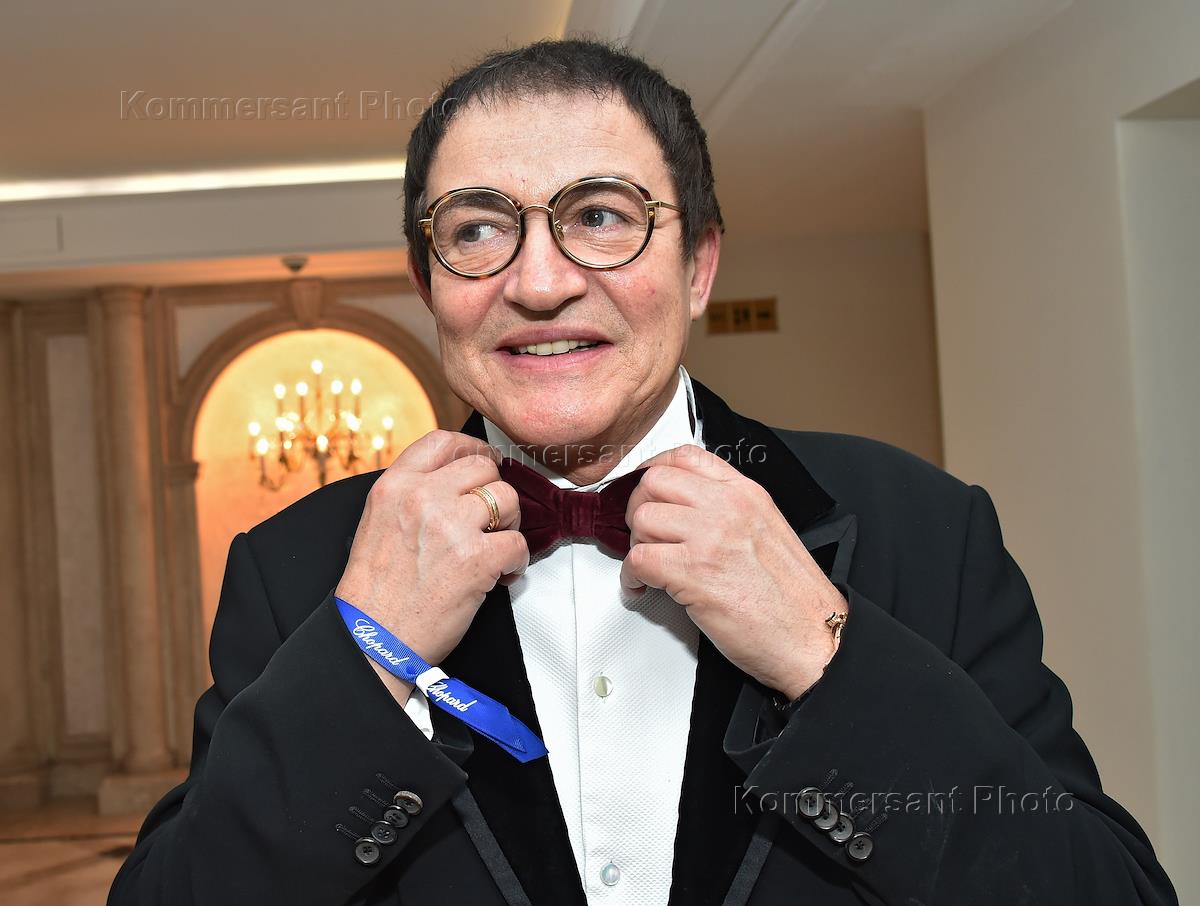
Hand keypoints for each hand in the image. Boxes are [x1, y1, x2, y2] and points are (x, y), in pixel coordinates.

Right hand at [335, 431, 527, 701]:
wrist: (372, 639)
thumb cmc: (375, 592)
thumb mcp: (377, 523)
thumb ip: (411, 495)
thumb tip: (452, 481)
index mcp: (394, 486)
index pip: (443, 442)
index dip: (472, 448)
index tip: (483, 462)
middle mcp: (422, 498)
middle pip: (483, 467)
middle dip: (494, 492)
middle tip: (491, 519)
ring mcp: (450, 526)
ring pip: (507, 499)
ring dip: (508, 524)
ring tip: (494, 547)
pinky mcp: (475, 559)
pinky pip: (518, 543)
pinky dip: (516, 560)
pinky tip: (500, 573)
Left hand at [621, 445, 846, 699]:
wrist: (815, 638)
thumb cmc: (793, 598)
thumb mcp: (767, 530)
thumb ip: (729, 511)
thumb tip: (685, 510)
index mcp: (746, 494)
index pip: (684, 456)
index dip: (654, 472)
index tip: (646, 493)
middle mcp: (728, 507)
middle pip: (654, 482)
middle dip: (639, 508)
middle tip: (645, 535)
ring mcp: (711, 537)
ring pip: (643, 518)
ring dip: (637, 544)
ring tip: (649, 566)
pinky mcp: (694, 573)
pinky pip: (639, 559)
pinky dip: (632, 577)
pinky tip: (644, 588)